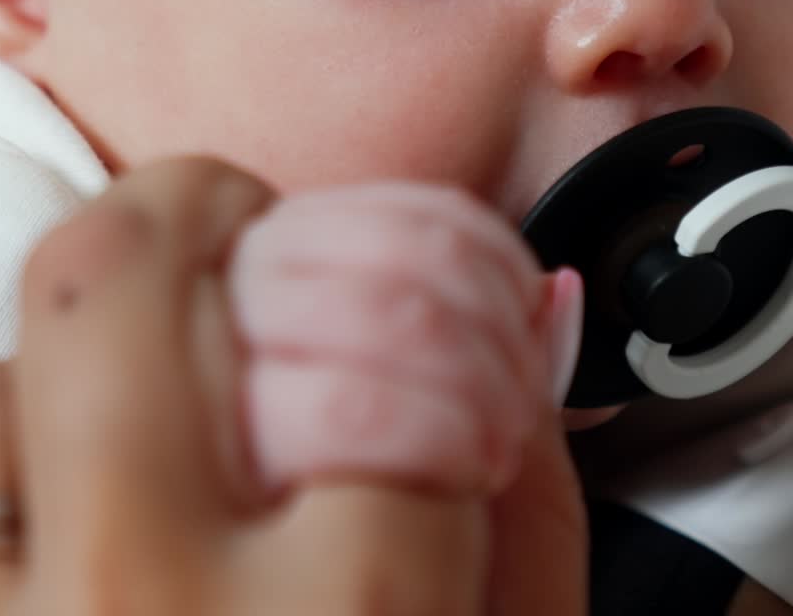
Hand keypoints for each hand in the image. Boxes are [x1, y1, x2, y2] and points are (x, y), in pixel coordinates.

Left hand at [0, 158, 587, 613]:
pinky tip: (24, 547)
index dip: (379, 281)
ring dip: (40, 381)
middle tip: (227, 220)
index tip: (363, 277)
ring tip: (109, 428)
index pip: (373, 349)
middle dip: (181, 207)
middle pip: (109, 283)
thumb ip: (529, 508)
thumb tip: (522, 318)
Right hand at [230, 181, 581, 495]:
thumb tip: (560, 287)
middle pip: (409, 250)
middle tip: (526, 399)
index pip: (422, 214)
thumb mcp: (438, 397)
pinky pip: (355, 403)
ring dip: (481, 374)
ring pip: (389, 309)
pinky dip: (439, 430)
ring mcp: (233, 351)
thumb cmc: (384, 501)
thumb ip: (497, 341)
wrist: (350, 589)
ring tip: (502, 443)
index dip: (501, 257)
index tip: (531, 312)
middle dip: (497, 321)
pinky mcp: (237, 437)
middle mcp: (250, 283)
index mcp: (298, 256)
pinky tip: (463, 470)